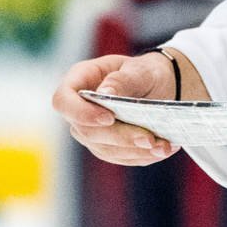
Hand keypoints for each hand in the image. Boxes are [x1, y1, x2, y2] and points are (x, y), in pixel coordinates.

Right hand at [53, 48, 205, 165]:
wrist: (161, 86)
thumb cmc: (146, 72)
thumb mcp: (140, 69)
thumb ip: (123, 80)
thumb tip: (104, 94)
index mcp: (80, 80)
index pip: (62, 101)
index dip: (80, 113)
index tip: (109, 118)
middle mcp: (80, 109)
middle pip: (86, 131)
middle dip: (120, 137)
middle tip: (149, 139)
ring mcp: (91, 130)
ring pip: (104, 149)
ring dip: (135, 151)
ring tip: (164, 146)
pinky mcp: (107, 146)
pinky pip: (120, 157)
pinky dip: (142, 156)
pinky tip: (163, 149)